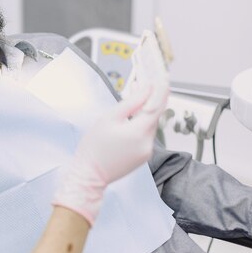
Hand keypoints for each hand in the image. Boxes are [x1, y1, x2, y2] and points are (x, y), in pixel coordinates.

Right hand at [52, 84, 168, 224]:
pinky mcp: (142, 157)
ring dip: (144, 112)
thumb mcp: (109, 118)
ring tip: (134, 100)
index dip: (160, 91)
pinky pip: (145, 136)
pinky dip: (141, 125)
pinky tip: (130, 120)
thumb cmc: (94, 146)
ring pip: (149, 125)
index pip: (157, 106)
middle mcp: (148, 142)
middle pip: (154, 116)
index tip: (162, 77)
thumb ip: (131, 102)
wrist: (89, 175)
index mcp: (140, 132)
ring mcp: (146, 151)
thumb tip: (146, 90)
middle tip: (144, 83)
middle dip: (150, 99)